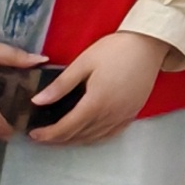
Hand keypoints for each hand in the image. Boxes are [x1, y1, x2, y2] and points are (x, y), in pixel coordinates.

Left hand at [28, 27, 181, 146]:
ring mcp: (123, 116)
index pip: (66, 127)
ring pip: (94, 138)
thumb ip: (61, 85)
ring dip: (75, 140)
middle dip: (58, 139)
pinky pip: (110, 134)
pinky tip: (86, 134)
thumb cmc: (116, 49)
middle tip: (42, 136)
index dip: (48, 134)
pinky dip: (94, 138)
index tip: (33, 134)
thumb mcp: (84, 62)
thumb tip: (37, 101)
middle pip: (79, 135)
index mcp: (96, 102)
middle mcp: (110, 115)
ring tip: (60, 136)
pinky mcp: (132, 114)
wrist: (150, 44)